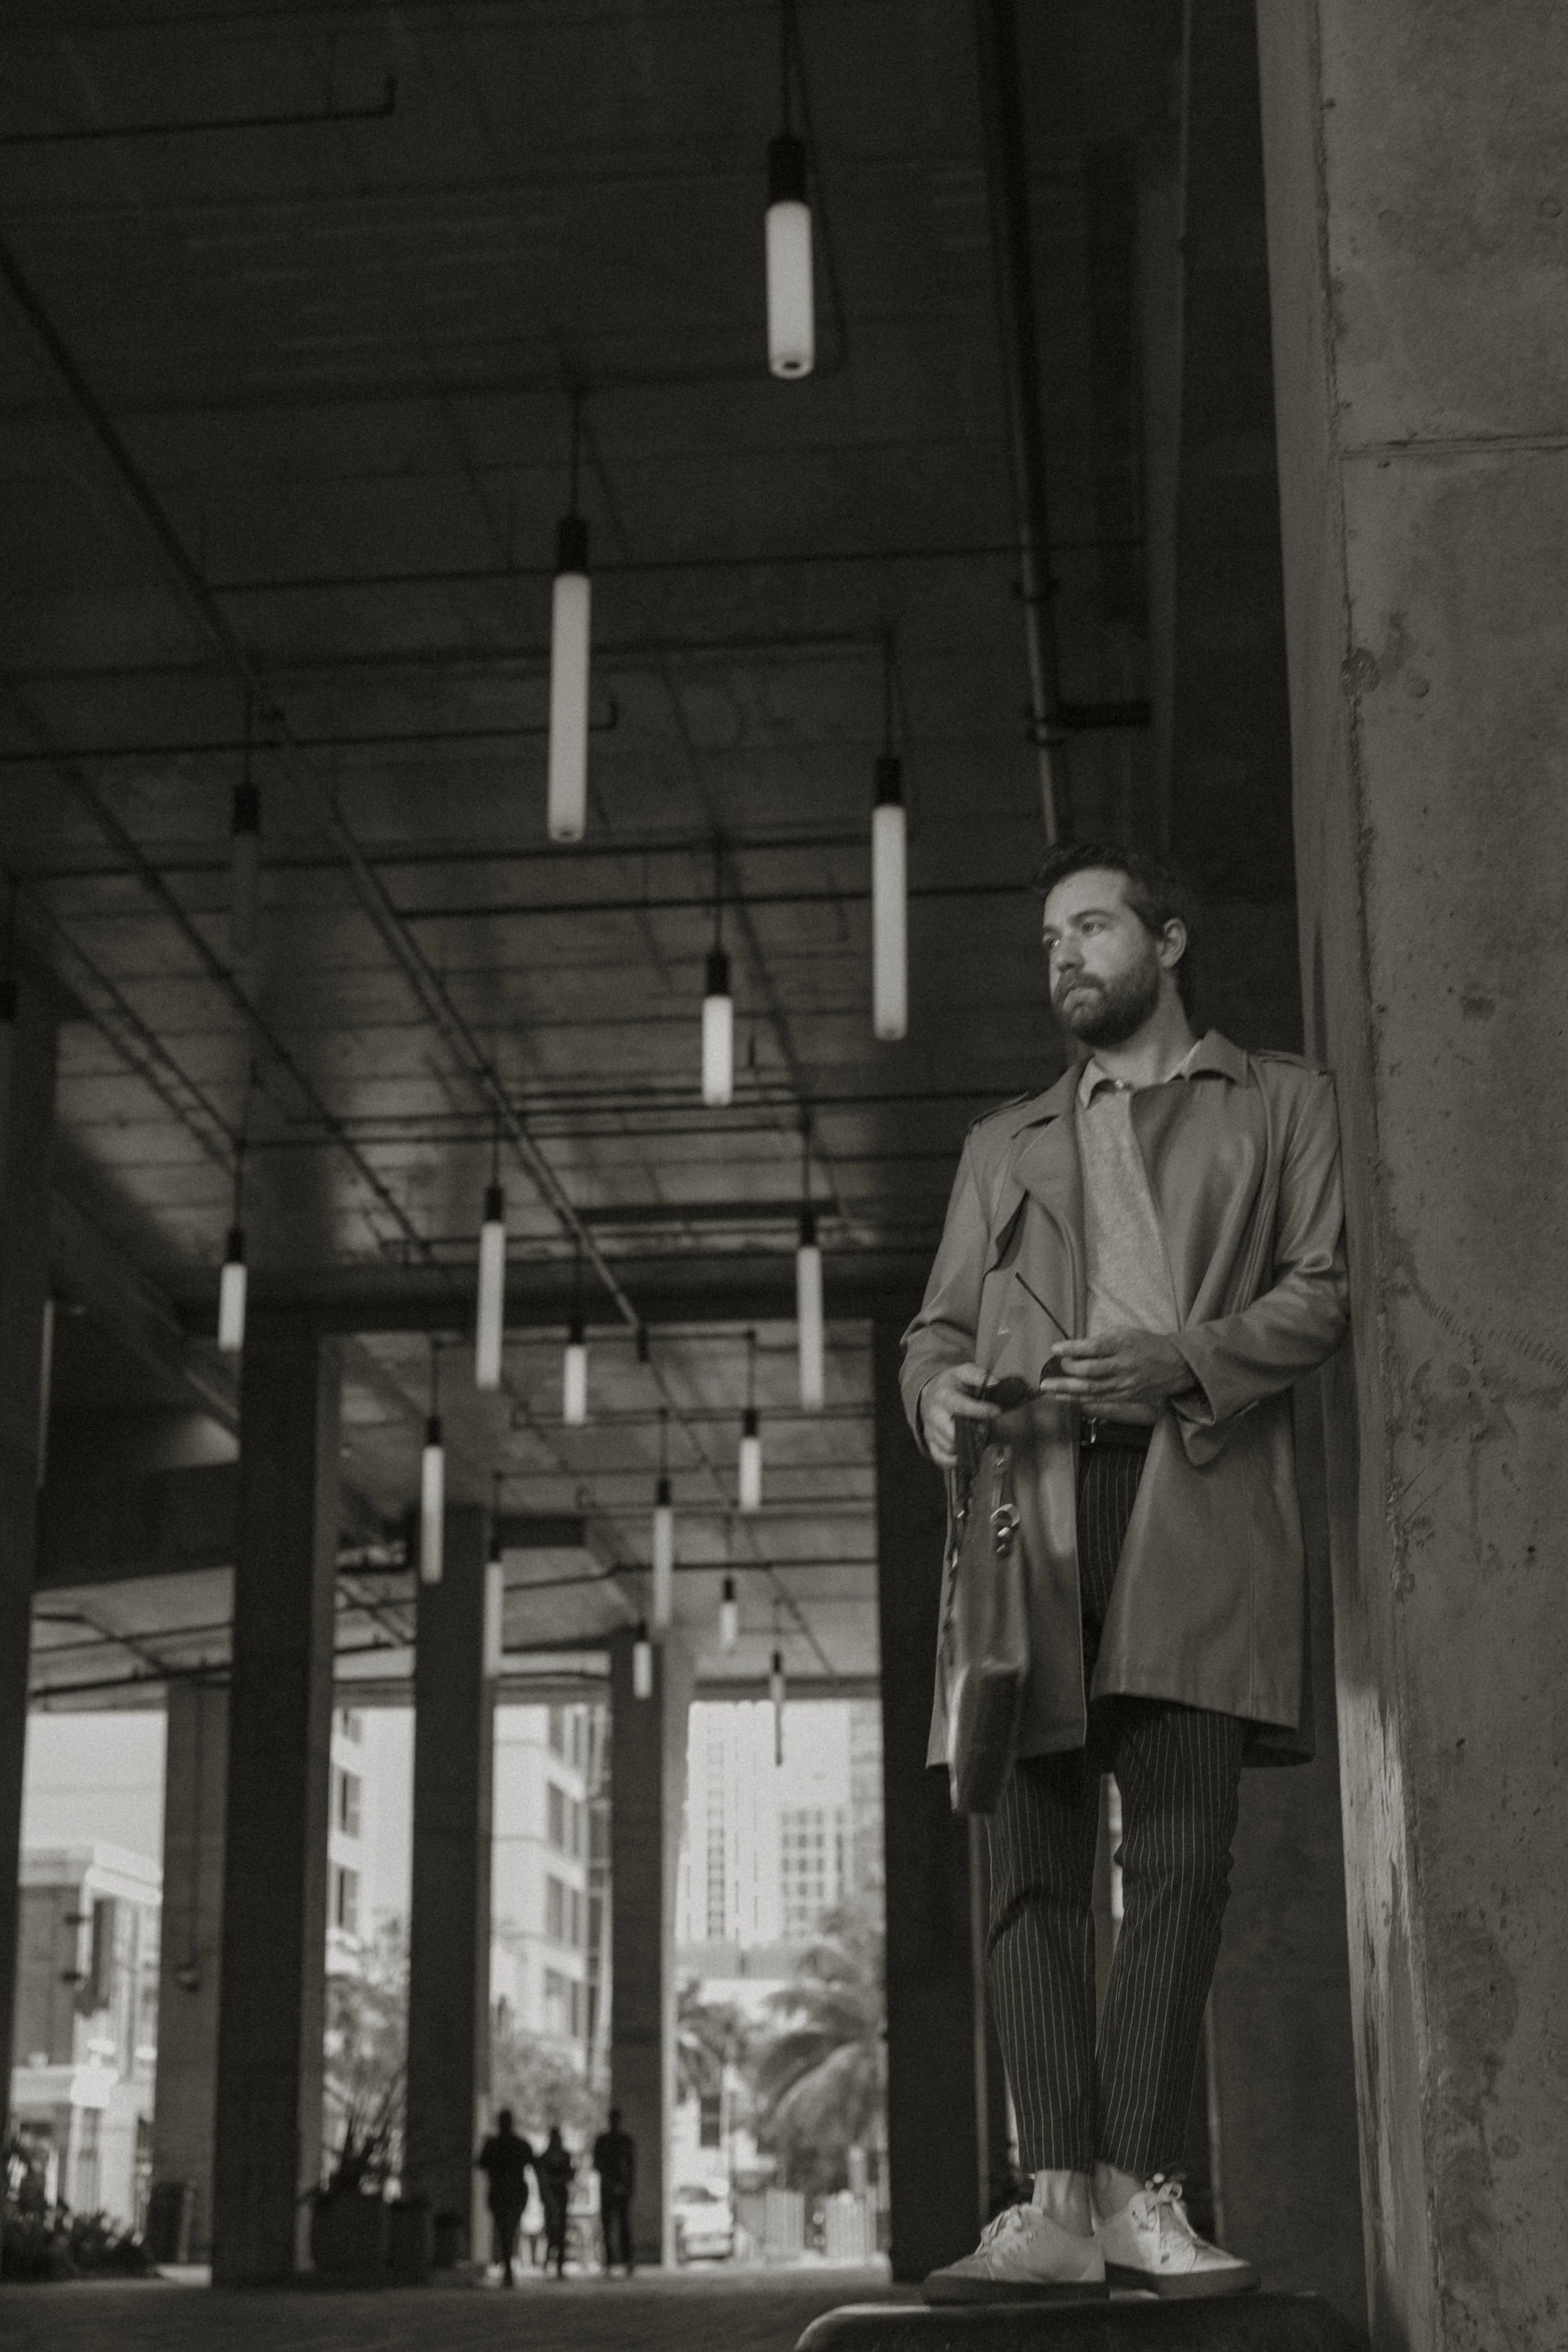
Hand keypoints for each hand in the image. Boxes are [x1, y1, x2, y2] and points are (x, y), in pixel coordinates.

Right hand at [920, 1362, 999, 1468]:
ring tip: (976, 1437)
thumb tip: (995, 1383)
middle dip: (972, 1433)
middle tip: (984, 1429)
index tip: (996, 1411)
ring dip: (966, 1446)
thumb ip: (978, 1375)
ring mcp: (931, 1430)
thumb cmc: (952, 1384)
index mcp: (943, 1396)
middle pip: (951, 1433)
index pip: (960, 1406)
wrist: (929, 1394)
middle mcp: (934, 1414)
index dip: (979, 1410)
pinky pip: (940, 1458)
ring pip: (948, 1447)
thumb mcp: (963, 1372)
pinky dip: (953, 1460)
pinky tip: (964, 1453)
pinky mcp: (930, 1442)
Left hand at [1036, 1329, 1195, 1412]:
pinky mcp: (1124, 1397)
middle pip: (1091, 1372)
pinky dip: (1077, 1399)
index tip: (1055, 1348)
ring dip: (1066, 1390)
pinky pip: (1097, 1399)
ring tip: (1047, 1388)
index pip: (1094, 1348)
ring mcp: (1124, 1384)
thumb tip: (1076, 1349)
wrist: (1176, 1365)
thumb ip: (1102, 1341)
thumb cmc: (1147, 1345)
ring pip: (1091, 1389)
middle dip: (1068, 1370)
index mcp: (1123, 1345)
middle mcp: (1123, 1366)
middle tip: (1054, 1368)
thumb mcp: (1127, 1333)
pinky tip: (1062, 1397)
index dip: (1072, 1348)